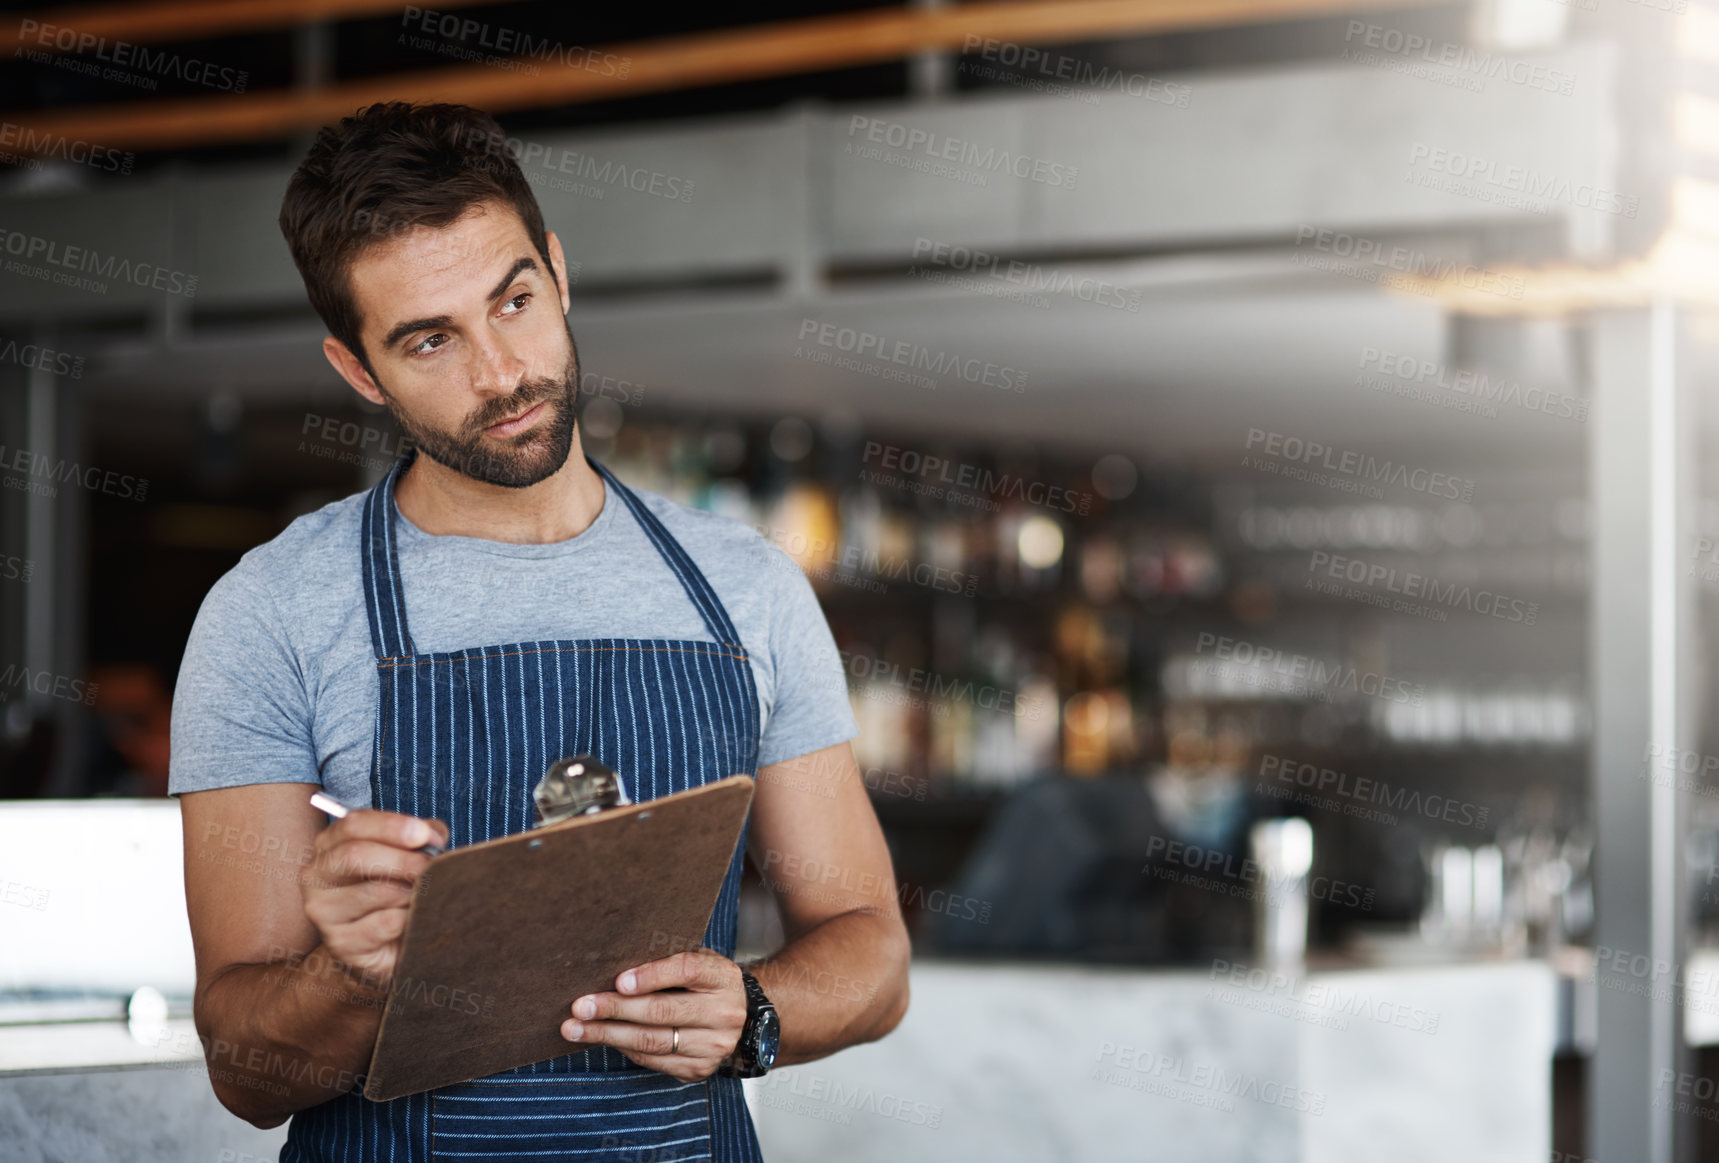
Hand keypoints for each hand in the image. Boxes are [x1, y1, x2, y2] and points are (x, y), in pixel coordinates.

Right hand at [300, 809, 446, 983]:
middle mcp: (316, 875)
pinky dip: (408, 919)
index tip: (423, 834)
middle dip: (401, 860)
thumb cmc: (397, 888)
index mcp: (330, 845)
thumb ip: (422, 838)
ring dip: (409, 892)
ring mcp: (322, 911)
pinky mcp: (339, 943)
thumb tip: (433, 837)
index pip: (353, 825)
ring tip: (422, 895)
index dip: (391, 827)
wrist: (390, 942)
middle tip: (430, 867)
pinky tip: (411, 919)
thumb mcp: (409, 854)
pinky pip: (385, 924)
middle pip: (355, 855)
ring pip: (375, 892)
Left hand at [562, 950, 746, 1082]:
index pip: (686, 971)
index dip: (651, 975)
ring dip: (609, 1035)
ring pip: (653, 1041)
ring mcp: (713, 1046)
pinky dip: (624, 1049)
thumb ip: (666, 961)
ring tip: (577, 1029)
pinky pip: (654, 1061)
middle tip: (580, 1007)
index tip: (618, 981)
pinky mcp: (700, 1069)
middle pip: (662, 1011)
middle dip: (615, 1009)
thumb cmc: (707, 982)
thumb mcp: (698, 961)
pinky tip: (604, 1039)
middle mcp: (723, 1013)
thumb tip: (613, 967)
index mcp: (722, 977)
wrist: (744, 1017)